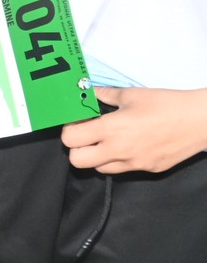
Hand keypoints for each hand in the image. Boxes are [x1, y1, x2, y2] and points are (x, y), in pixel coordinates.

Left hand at [62, 88, 206, 173]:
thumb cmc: (166, 104)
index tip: (78, 121)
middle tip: (87, 134)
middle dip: (77, 148)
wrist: (200, 121)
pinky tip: (130, 144)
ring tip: (109, 140)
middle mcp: (118, 150)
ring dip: (97, 156)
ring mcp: (134, 163)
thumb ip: (105, 95)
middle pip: (77, 161)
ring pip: (99, 168)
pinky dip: (119, 160)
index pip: (70, 139)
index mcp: (111, 129)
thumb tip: (88, 92)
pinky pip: (123, 169)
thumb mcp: (132, 94)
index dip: (69, 129)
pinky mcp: (148, 169)